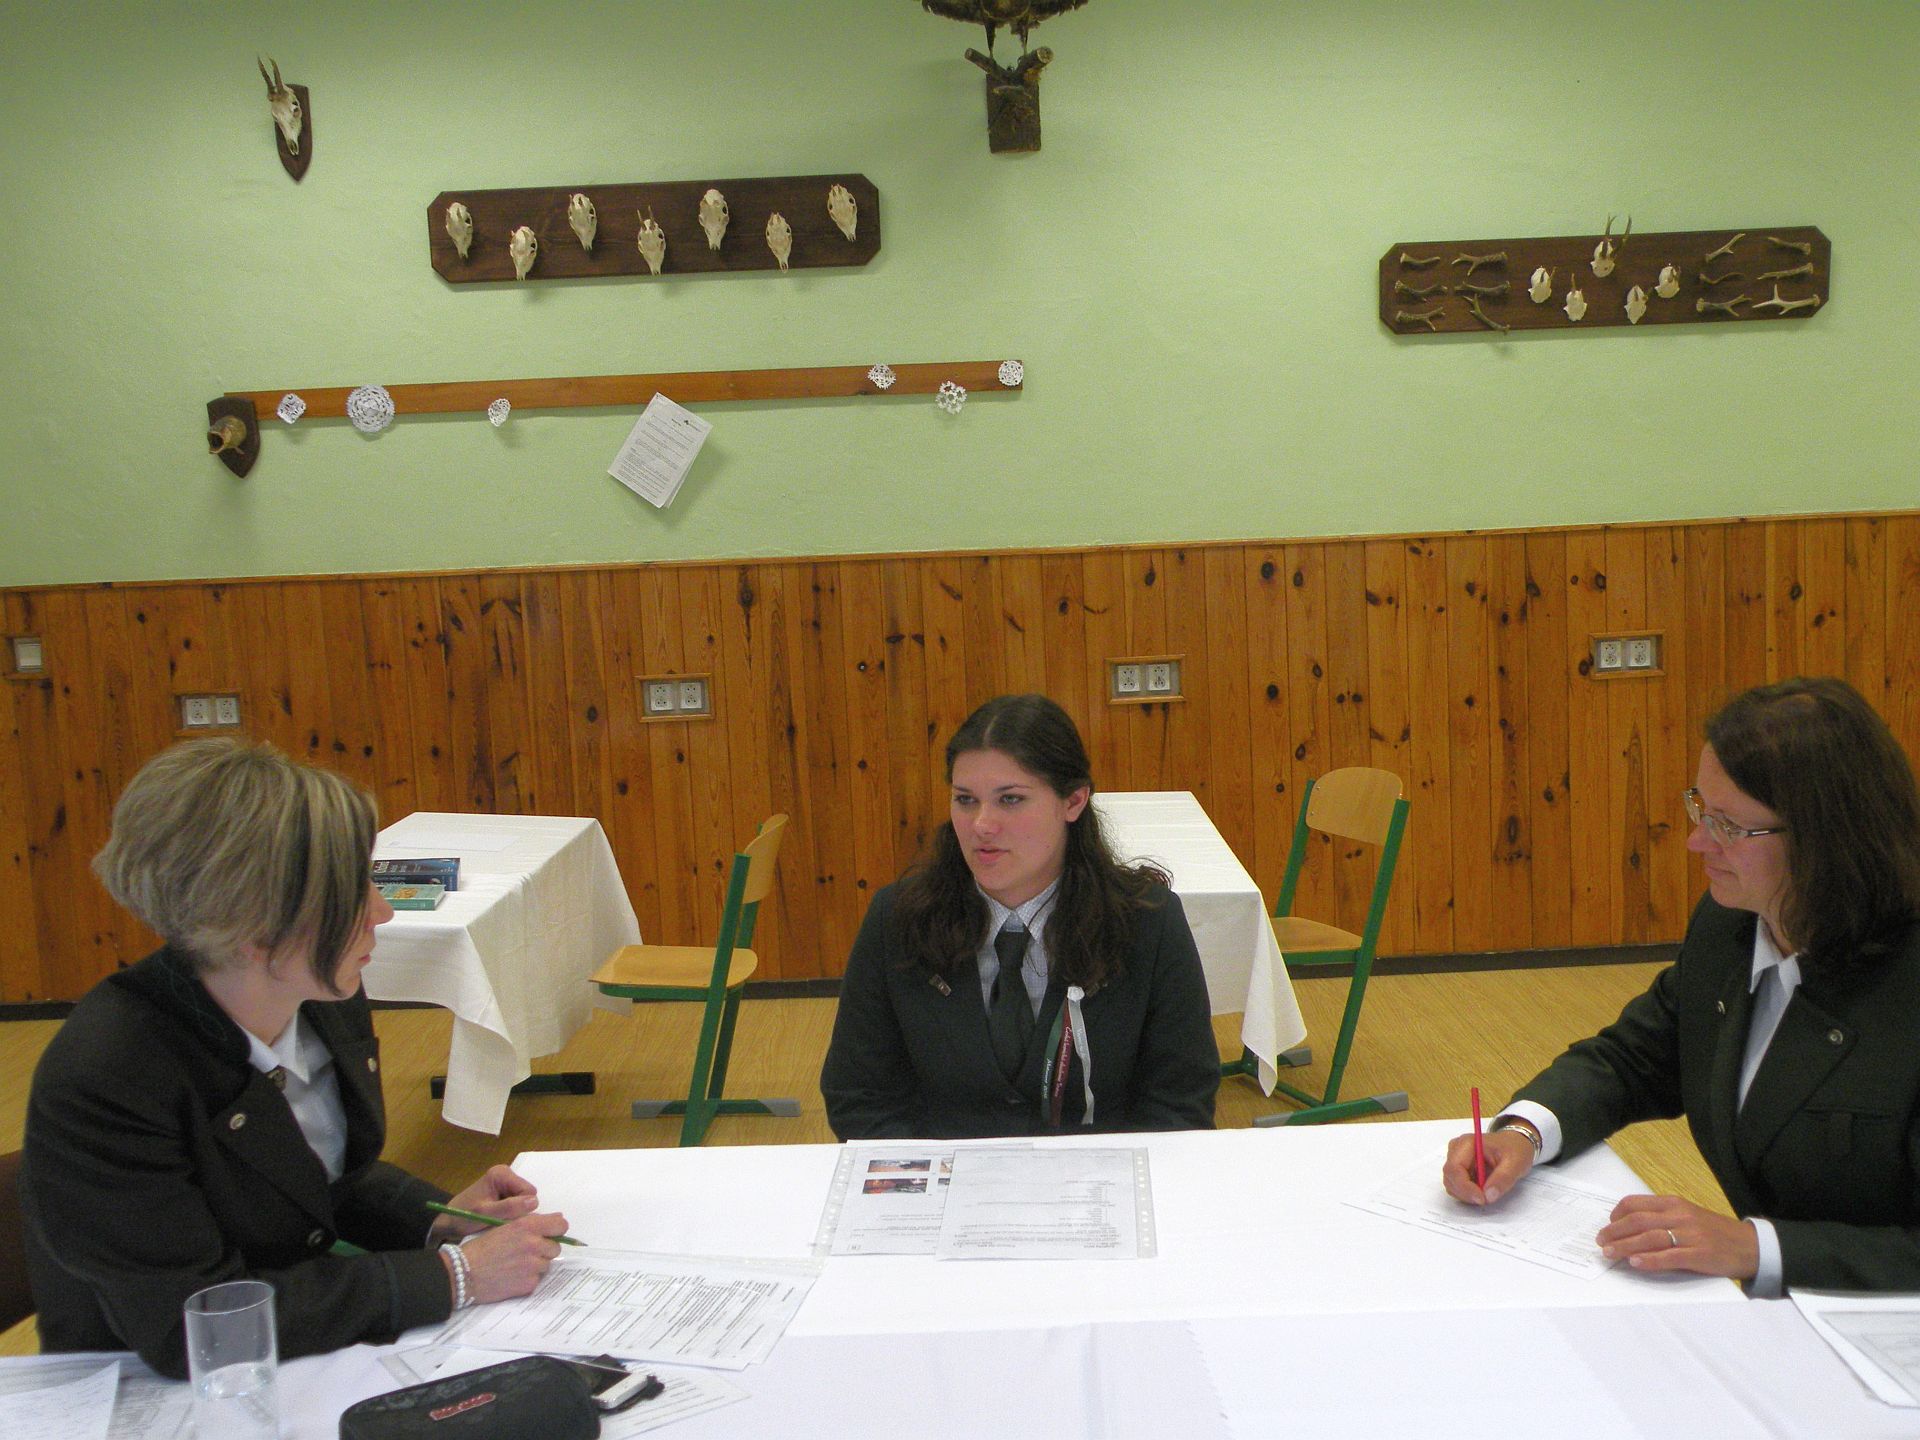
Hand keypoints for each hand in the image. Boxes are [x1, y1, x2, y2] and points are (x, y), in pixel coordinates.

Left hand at [429, 1165, 538, 1242]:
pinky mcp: (504, 1191)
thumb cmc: (464, 1217)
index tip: (505, 1217)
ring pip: (523, 1201)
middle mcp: (505, 1174)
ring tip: (497, 1218)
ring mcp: (505, 1182)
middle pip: (527, 1195)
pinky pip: (517, 1203)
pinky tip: (497, 1217)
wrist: (449, 1222)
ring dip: (513, 1213)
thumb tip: (534, 1202)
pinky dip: (510, 1213)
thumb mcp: (485, 1214)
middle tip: (499, 1218)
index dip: (521, 1207)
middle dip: (517, 1210)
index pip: (529, 1191)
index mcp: (501, 1174)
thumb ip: (509, 1207)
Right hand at [452, 1211, 570, 1305]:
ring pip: (546, 1264)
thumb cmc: (480, 1248)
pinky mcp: (529, 1284)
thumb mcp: (503, 1227)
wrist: (463, 1273)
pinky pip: (537, 1280)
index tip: (551, 1234)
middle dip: (544, 1250)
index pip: (560, 1224)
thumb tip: (553, 1221)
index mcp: (527, 1226)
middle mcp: (534, 1244)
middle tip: (526, 1253)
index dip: (556, 1230)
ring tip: (515, 1265)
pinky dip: (527, 1279)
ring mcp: (533, 1266)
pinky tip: (512, 1277)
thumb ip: (528, 1225)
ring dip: (536, 1265)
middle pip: (555, 1247)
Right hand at [1441, 1129, 1535, 1204]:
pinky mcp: (1458, 1169)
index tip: (1482, 1199)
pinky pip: (1457, 1186)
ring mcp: (1455, 1159)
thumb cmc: (1514, 1149)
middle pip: (1450, 1178)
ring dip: (1468, 1195)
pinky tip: (1483, 1189)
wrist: (1515, 1144)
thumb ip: (1502, 1179)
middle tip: (1487, 1198)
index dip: (1465, 1187)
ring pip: (1452, 1185)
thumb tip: (1488, 1196)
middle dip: (1467, 1193)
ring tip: (1488, 1191)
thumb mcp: (1515, 1163)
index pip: (1454, 1168)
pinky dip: (1469, 1194)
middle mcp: (1456, 1150)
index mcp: (1467, 1143)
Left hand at [1598, 1194, 1758, 1279]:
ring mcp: (1690, 1235)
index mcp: (1674, 1203)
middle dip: (1614, 1232)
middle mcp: (1679, 1215)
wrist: (1750, 1246)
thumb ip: (1662, 1218)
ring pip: (1649, 1238)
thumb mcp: (1687, 1215)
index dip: (1616, 1215)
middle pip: (1637, 1221)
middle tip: (1600, 1242)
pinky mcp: (1699, 1254)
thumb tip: (1630, 1229)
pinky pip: (1669, 1257)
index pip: (1635, 1204)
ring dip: (1625, 1246)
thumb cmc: (1714, 1232)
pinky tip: (1635, 1263)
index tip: (1607, 1225)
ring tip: (1609, 1253)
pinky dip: (1650, 1260)